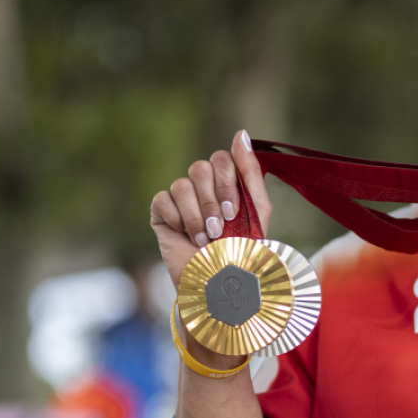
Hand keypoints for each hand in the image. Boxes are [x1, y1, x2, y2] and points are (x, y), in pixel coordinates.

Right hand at [150, 129, 271, 289]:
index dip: (227, 182)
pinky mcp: (161, 211)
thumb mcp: (257, 210)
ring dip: (197, 217)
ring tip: (206, 240)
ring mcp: (181, 198)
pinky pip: (163, 200)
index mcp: (227, 183)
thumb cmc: (242, 251)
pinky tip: (186, 238)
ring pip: (182, 185)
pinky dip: (178, 221)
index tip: (233, 212)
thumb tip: (240, 133)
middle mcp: (203, 187)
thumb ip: (251, 172)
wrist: (218, 284)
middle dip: (212, 202)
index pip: (222, 159)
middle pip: (200, 168)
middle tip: (220, 228)